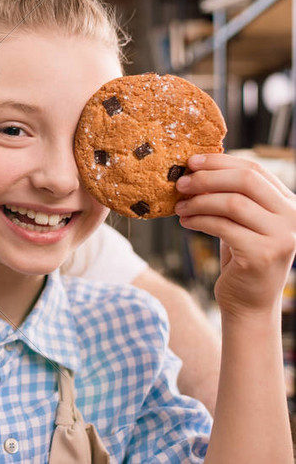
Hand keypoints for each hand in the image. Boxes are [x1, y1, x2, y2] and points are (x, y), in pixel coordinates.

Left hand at [175, 154, 295, 317]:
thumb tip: (197, 167)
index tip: (191, 161)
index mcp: (289, 204)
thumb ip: (232, 195)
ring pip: (232, 203)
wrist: (249, 303)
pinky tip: (185, 222)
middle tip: (180, 183)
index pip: (255, 170)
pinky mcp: (263, 254)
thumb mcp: (242, 222)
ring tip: (179, 207)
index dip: (220, 162)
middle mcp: (293, 218)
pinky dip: (199, 221)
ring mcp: (281, 236)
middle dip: (207, 178)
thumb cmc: (241, 257)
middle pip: (245, 181)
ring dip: (199, 201)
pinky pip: (223, 226)